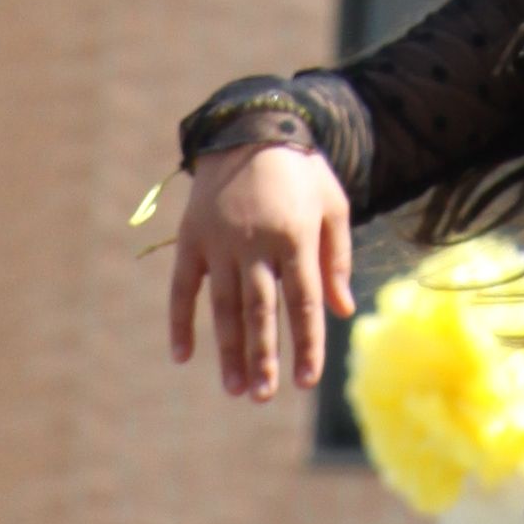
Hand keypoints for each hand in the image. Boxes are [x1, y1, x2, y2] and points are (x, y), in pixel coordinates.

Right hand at [168, 139, 357, 401]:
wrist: (251, 127)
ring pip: (224, 306)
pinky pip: (183, 287)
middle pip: (261, 310)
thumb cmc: (300, 171)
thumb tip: (343, 312)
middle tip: (264, 397)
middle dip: (264, 356)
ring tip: (236, 389)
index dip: (306, 342)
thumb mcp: (332, 205)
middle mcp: (256, 242)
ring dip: (228, 350)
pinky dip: (180, 322)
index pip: (303, 300)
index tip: (307, 381)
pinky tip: (183, 355)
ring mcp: (220, 242)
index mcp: (296, 235)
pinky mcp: (191, 239)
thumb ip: (337, 258)